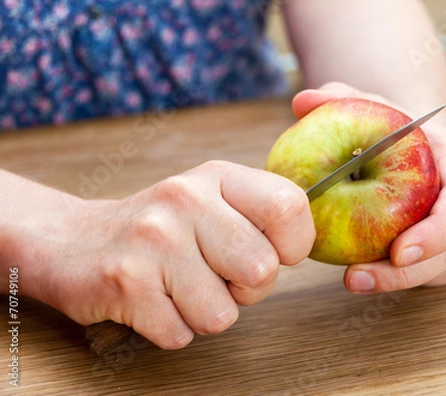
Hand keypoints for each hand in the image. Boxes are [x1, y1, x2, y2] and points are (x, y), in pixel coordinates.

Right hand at [32, 161, 314, 348]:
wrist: (73, 241)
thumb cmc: (160, 229)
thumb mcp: (211, 199)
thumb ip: (259, 215)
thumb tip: (307, 244)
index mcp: (217, 176)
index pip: (290, 206)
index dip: (293, 244)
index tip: (273, 252)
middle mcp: (186, 199)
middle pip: (261, 270)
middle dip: (247, 289)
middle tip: (216, 274)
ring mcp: (153, 239)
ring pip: (223, 313)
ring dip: (206, 311)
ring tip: (180, 285)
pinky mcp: (125, 282)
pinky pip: (182, 333)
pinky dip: (172, 327)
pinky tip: (154, 299)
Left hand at [292, 82, 445, 292]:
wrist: (422, 150)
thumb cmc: (396, 132)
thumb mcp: (373, 108)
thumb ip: (340, 99)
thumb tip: (301, 101)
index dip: (437, 232)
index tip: (398, 252)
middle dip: (408, 273)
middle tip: (357, 279)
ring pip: (444, 269)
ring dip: (399, 282)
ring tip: (353, 280)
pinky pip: (437, 275)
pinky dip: (405, 281)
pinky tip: (369, 278)